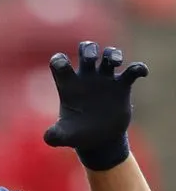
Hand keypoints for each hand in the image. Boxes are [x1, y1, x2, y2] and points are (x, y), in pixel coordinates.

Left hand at [43, 41, 148, 169]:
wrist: (99, 141)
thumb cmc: (78, 136)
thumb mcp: (64, 137)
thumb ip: (54, 136)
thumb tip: (48, 138)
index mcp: (68, 85)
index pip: (59, 62)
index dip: (59, 60)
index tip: (64, 66)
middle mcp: (86, 78)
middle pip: (86, 50)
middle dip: (89, 48)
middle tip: (91, 59)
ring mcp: (104, 80)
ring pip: (109, 55)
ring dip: (113, 53)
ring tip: (116, 63)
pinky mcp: (121, 86)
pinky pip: (132, 70)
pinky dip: (138, 68)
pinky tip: (141, 73)